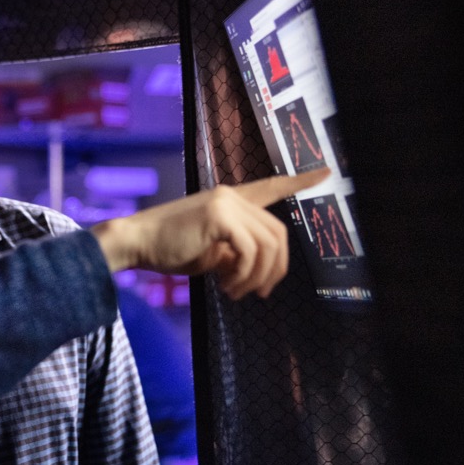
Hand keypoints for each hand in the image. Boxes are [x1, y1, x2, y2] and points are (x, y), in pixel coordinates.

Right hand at [89, 168, 329, 299]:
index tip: (326, 171)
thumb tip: (253, 268)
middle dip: (275, 269)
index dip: (300, 181)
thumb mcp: (211, 251)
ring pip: (268, 244)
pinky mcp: (219, 215)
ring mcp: (226, 202)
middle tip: (258, 293)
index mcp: (230, 199)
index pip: (271, 186)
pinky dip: (244, 274)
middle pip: (278, 233)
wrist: (137, 242)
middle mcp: (232, 195)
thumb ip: (235, 251)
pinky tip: (227, 285)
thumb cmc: (168, 248)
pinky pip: (251, 250)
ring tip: (237, 292)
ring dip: (257, 277)